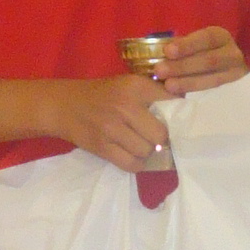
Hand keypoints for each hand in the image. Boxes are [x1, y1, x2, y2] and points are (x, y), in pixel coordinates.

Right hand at [47, 73, 173, 170]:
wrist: (64, 105)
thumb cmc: (102, 95)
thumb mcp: (128, 84)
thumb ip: (153, 94)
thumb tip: (185, 110)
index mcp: (135, 86)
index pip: (171, 104)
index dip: (176, 116)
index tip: (174, 122)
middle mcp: (125, 105)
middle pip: (161, 134)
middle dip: (161, 140)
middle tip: (154, 138)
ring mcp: (112, 128)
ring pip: (147, 151)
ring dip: (147, 152)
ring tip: (141, 145)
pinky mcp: (102, 147)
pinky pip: (131, 164)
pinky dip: (136, 164)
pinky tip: (133, 156)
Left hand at [147, 26, 247, 94]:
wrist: (227, 73)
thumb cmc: (202, 57)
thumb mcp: (195, 46)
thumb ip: (179, 47)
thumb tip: (154, 52)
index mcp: (221, 37)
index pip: (206, 38)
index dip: (187, 45)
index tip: (167, 51)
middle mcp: (233, 54)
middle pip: (209, 60)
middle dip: (183, 66)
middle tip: (159, 70)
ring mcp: (237, 75)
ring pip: (214, 80)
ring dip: (189, 83)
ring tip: (168, 86)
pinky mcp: (235, 93)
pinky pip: (218, 95)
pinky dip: (199, 97)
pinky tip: (183, 99)